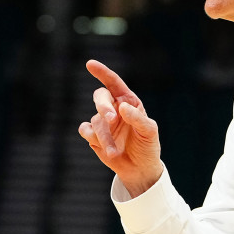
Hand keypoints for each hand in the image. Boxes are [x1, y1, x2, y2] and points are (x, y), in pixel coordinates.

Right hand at [78, 60, 163, 195]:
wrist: (139, 169)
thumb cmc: (147, 146)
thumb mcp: (149, 131)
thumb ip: (137, 118)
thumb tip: (122, 107)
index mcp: (128, 101)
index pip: (113, 82)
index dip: (102, 72)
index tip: (90, 64)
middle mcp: (113, 108)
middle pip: (100, 97)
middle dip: (103, 106)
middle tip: (111, 118)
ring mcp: (102, 121)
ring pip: (95, 120)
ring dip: (104, 136)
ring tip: (114, 152)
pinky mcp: (93, 135)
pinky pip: (85, 130)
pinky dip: (92, 138)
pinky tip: (103, 147)